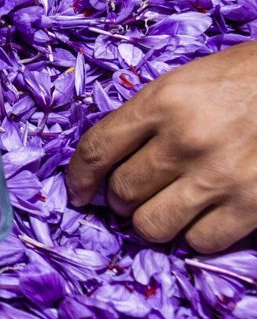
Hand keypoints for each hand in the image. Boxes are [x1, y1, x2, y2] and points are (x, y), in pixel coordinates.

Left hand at [67, 40, 256, 253]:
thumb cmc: (252, 77)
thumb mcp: (190, 80)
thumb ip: (149, 116)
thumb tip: (109, 161)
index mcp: (164, 100)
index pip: (97, 149)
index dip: (79, 178)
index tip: (79, 193)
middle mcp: (184, 139)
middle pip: (122, 192)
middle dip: (121, 199)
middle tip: (137, 194)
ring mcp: (218, 175)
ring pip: (151, 225)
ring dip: (153, 222)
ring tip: (168, 208)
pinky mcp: (251, 205)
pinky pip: (198, 241)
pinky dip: (196, 235)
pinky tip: (207, 216)